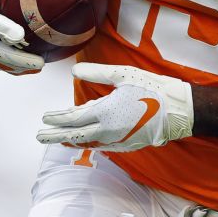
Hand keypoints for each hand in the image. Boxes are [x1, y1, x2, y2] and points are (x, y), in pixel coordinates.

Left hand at [36, 63, 193, 151]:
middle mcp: (107, 130)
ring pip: (88, 142)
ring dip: (71, 139)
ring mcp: (117, 140)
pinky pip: (101, 145)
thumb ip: (96, 73)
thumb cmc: (152, 88)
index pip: (72, 118)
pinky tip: (86, 139)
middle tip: (39, 136)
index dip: (56, 118)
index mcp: (104, 112)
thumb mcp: (123, 75)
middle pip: (74, 135)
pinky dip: (89, 142)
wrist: (177, 111)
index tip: (44, 117)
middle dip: (55, 135)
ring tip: (59, 138)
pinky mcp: (126, 145)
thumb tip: (74, 71)